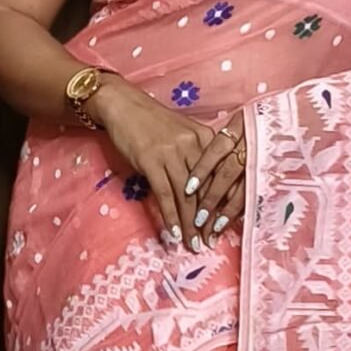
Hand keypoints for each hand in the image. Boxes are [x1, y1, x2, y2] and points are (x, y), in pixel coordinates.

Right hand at [92, 78, 239, 246]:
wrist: (124, 105)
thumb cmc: (154, 122)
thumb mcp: (184, 133)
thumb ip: (199, 155)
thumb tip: (208, 188)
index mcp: (207, 137)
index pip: (221, 176)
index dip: (225, 204)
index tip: (226, 225)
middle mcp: (193, 144)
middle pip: (205, 189)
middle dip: (208, 221)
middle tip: (211, 242)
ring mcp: (171, 152)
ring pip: (186, 196)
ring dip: (190, 225)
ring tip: (193, 245)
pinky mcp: (151, 160)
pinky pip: (164, 194)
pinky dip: (170, 217)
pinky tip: (174, 233)